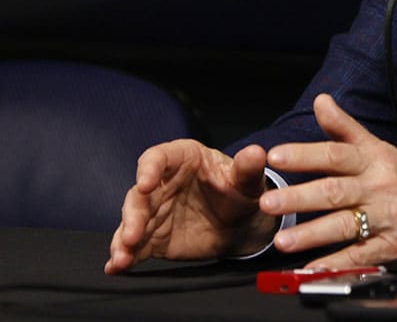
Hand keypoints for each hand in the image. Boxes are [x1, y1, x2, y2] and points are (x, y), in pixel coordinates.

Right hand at [105, 140, 278, 273]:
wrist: (242, 222)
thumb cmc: (240, 190)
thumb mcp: (248, 180)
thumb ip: (248, 168)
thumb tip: (256, 153)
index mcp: (182, 158)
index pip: (158, 158)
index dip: (149, 169)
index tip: (146, 183)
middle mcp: (162, 184)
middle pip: (139, 195)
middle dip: (133, 215)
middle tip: (132, 233)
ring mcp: (155, 212)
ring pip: (132, 222)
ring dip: (123, 238)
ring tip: (122, 255)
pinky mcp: (153, 237)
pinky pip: (135, 246)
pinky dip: (125, 256)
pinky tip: (117, 266)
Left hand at [260, 93, 396, 271]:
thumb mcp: (385, 150)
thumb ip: (348, 130)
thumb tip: (322, 102)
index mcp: (378, 161)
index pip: (337, 153)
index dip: (306, 154)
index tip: (276, 155)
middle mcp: (382, 187)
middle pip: (336, 190)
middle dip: (299, 197)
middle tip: (268, 201)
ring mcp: (388, 219)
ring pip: (345, 224)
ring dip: (311, 233)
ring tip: (283, 240)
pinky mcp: (394, 247)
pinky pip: (360, 255)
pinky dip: (335, 263)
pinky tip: (313, 267)